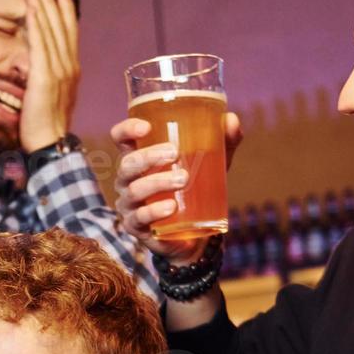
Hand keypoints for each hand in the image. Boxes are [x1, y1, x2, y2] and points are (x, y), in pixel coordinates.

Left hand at [19, 0, 78, 151]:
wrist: (50, 145)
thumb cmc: (48, 128)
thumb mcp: (55, 99)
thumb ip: (53, 82)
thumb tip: (47, 74)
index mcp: (73, 72)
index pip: (70, 36)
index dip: (66, 14)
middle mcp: (69, 68)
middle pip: (62, 28)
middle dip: (53, 4)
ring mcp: (58, 71)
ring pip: (50, 30)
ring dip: (42, 6)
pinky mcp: (44, 76)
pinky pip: (39, 42)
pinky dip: (35, 21)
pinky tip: (30, 6)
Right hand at [111, 113, 243, 260]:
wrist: (194, 233)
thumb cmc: (196, 188)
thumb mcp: (212, 163)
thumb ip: (223, 141)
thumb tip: (232, 120)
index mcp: (140, 158)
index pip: (121, 139)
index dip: (127, 129)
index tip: (146, 126)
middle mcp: (129, 180)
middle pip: (127, 164)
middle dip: (148, 156)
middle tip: (174, 153)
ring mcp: (130, 204)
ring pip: (134, 190)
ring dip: (156, 182)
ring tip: (183, 179)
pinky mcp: (136, 227)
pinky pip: (140, 218)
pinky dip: (154, 211)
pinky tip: (170, 207)